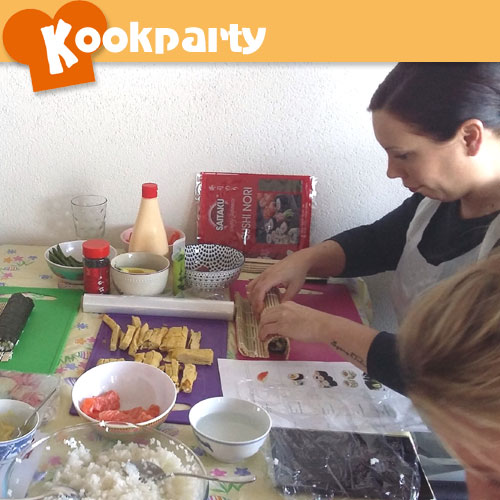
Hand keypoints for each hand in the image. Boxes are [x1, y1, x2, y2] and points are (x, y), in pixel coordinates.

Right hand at [246, 251, 309, 316]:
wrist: (299, 260)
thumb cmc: (298, 272)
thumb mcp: (295, 288)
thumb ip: (287, 298)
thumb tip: (279, 308)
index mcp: (273, 277)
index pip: (260, 290)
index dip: (258, 301)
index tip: (260, 311)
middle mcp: (265, 274)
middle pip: (253, 289)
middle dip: (254, 302)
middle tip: (258, 313)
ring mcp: (264, 273)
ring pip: (251, 286)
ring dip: (252, 297)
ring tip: (257, 306)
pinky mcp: (264, 273)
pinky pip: (254, 282)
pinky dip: (253, 291)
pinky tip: (259, 298)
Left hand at [258, 301, 378, 371]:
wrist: (323, 326)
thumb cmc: (317, 323)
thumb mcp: (301, 315)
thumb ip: (291, 318)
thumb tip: (284, 328)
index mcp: (288, 304)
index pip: (272, 309)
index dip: (267, 318)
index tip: (266, 324)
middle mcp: (283, 307)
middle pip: (265, 314)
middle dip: (262, 323)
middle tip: (262, 331)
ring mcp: (281, 316)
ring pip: (263, 321)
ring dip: (261, 329)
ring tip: (262, 336)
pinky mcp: (282, 326)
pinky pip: (266, 329)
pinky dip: (263, 334)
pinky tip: (264, 339)